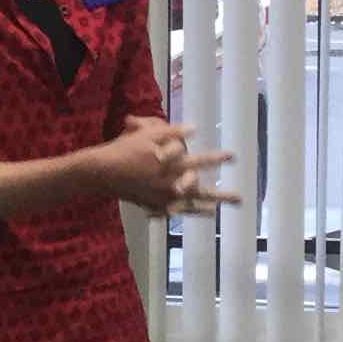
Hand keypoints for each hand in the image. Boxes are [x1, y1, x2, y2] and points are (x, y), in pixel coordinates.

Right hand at [98, 116, 239, 216]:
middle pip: (201, 191)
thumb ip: (172, 131)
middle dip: (221, 194)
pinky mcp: (156, 205)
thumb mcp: (146, 133)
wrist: (103, 172)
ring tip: (227, 207)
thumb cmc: (125, 149)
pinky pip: (179, 210)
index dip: (217, 159)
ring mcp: (164, 198)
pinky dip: (194, 211)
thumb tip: (193, 129)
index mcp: (171, 165)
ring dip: (212, 204)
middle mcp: (171, 184)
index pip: (200, 161)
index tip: (233, 157)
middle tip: (239, 198)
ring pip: (193, 204)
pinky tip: (208, 212)